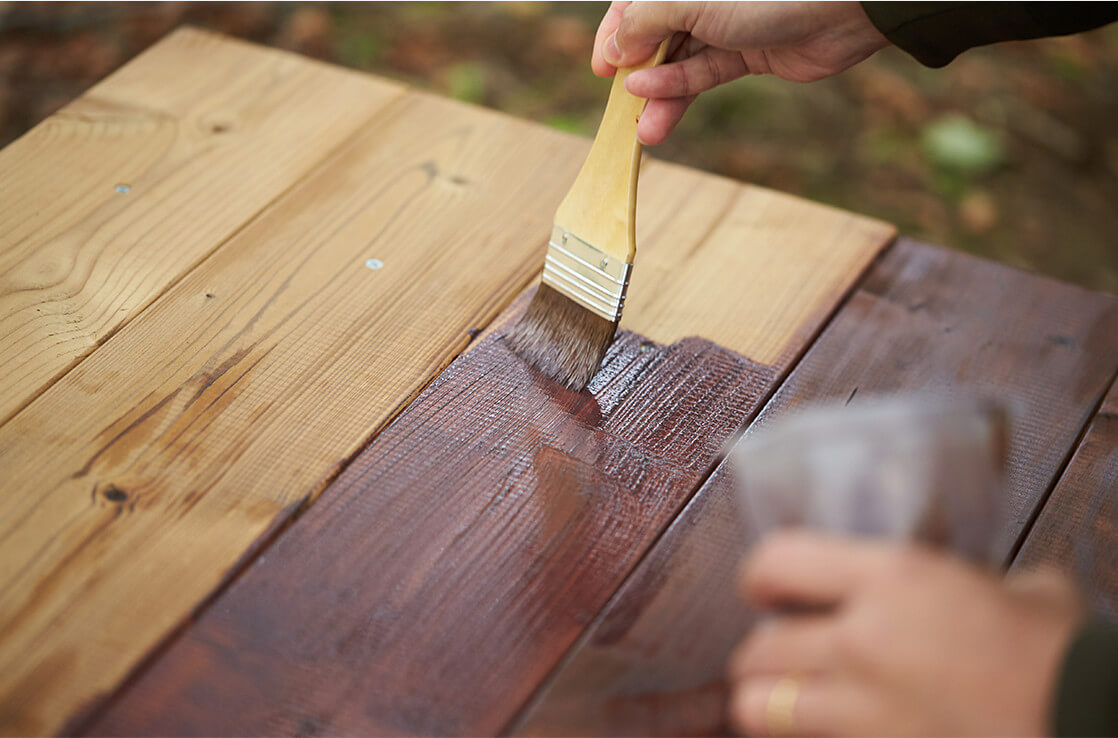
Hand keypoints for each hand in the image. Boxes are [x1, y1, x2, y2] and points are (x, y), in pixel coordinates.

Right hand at [592, 2, 890, 143]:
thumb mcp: (687, 0)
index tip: (602, 69)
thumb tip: (616, 48)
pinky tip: (660, 116)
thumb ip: (643, 22)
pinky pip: (704, 74)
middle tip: (620, 109)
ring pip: (678, 60)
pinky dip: (682, 95)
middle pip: (654, 33)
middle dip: (635, 72)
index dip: (614, 34)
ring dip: (658, 96)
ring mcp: (726, 22)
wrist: (843, 6)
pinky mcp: (748, 52)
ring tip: (642, 131)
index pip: (634, 2)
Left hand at [727, 531, 1084, 735]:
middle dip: (763, 655)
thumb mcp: (1018, 590)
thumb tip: (965, 585)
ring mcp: (865, 711)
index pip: (776, 560)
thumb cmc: (1067, 659)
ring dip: (771, 703)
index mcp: (895, 580)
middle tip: (784, 655)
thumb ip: (967, 580)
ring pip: (760, 708)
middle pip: (757, 649)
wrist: (1093, 724)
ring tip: (792, 700)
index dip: (759, 575)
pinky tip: (834, 731)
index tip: (764, 588)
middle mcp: (864, 642)